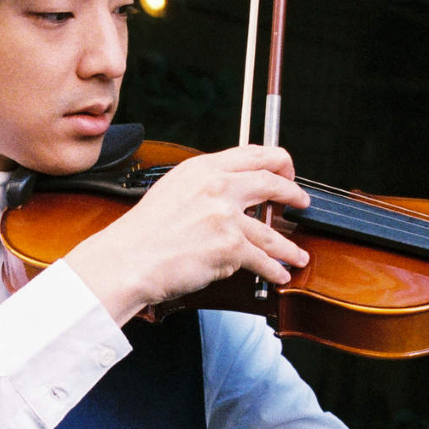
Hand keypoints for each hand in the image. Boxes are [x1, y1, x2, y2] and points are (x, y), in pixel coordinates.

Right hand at [64, 144, 310, 324]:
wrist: (128, 259)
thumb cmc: (142, 234)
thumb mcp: (171, 192)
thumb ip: (202, 188)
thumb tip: (227, 195)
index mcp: (201, 169)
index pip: (252, 154)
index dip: (277, 161)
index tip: (285, 170)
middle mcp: (217, 186)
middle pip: (271, 182)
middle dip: (293, 194)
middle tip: (300, 202)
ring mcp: (226, 216)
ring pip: (271, 231)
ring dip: (288, 246)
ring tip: (297, 254)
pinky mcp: (230, 246)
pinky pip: (261, 260)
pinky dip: (274, 270)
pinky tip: (279, 274)